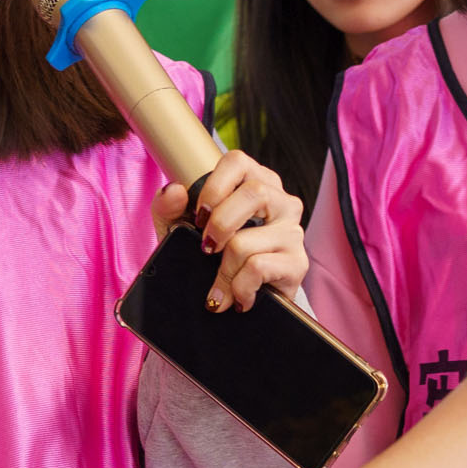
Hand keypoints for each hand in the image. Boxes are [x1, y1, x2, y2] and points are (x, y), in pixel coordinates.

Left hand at [151, 150, 305, 312]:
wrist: (236, 306)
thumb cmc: (211, 258)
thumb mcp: (181, 231)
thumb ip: (169, 208)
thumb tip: (174, 190)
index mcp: (255, 183)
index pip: (237, 161)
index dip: (214, 186)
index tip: (200, 216)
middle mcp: (281, 202)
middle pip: (254, 193)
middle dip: (220, 225)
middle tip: (207, 249)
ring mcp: (293, 232)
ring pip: (247, 241)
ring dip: (223, 271)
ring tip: (219, 287)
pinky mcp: (297, 263)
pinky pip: (257, 268)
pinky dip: (238, 288)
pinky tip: (239, 297)